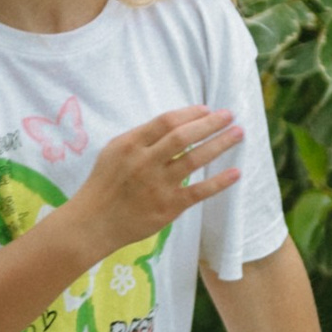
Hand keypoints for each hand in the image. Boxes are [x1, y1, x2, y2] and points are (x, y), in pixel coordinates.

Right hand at [68, 106, 241, 255]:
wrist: (93, 222)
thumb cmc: (104, 183)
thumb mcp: (114, 151)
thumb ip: (141, 138)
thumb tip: (175, 124)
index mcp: (130, 144)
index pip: (166, 121)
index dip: (190, 113)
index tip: (207, 109)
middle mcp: (145, 162)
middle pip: (183, 137)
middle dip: (210, 124)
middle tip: (230, 115)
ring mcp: (157, 185)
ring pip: (194, 160)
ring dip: (219, 144)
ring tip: (237, 134)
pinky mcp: (167, 207)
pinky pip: (198, 191)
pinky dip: (218, 182)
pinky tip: (235, 172)